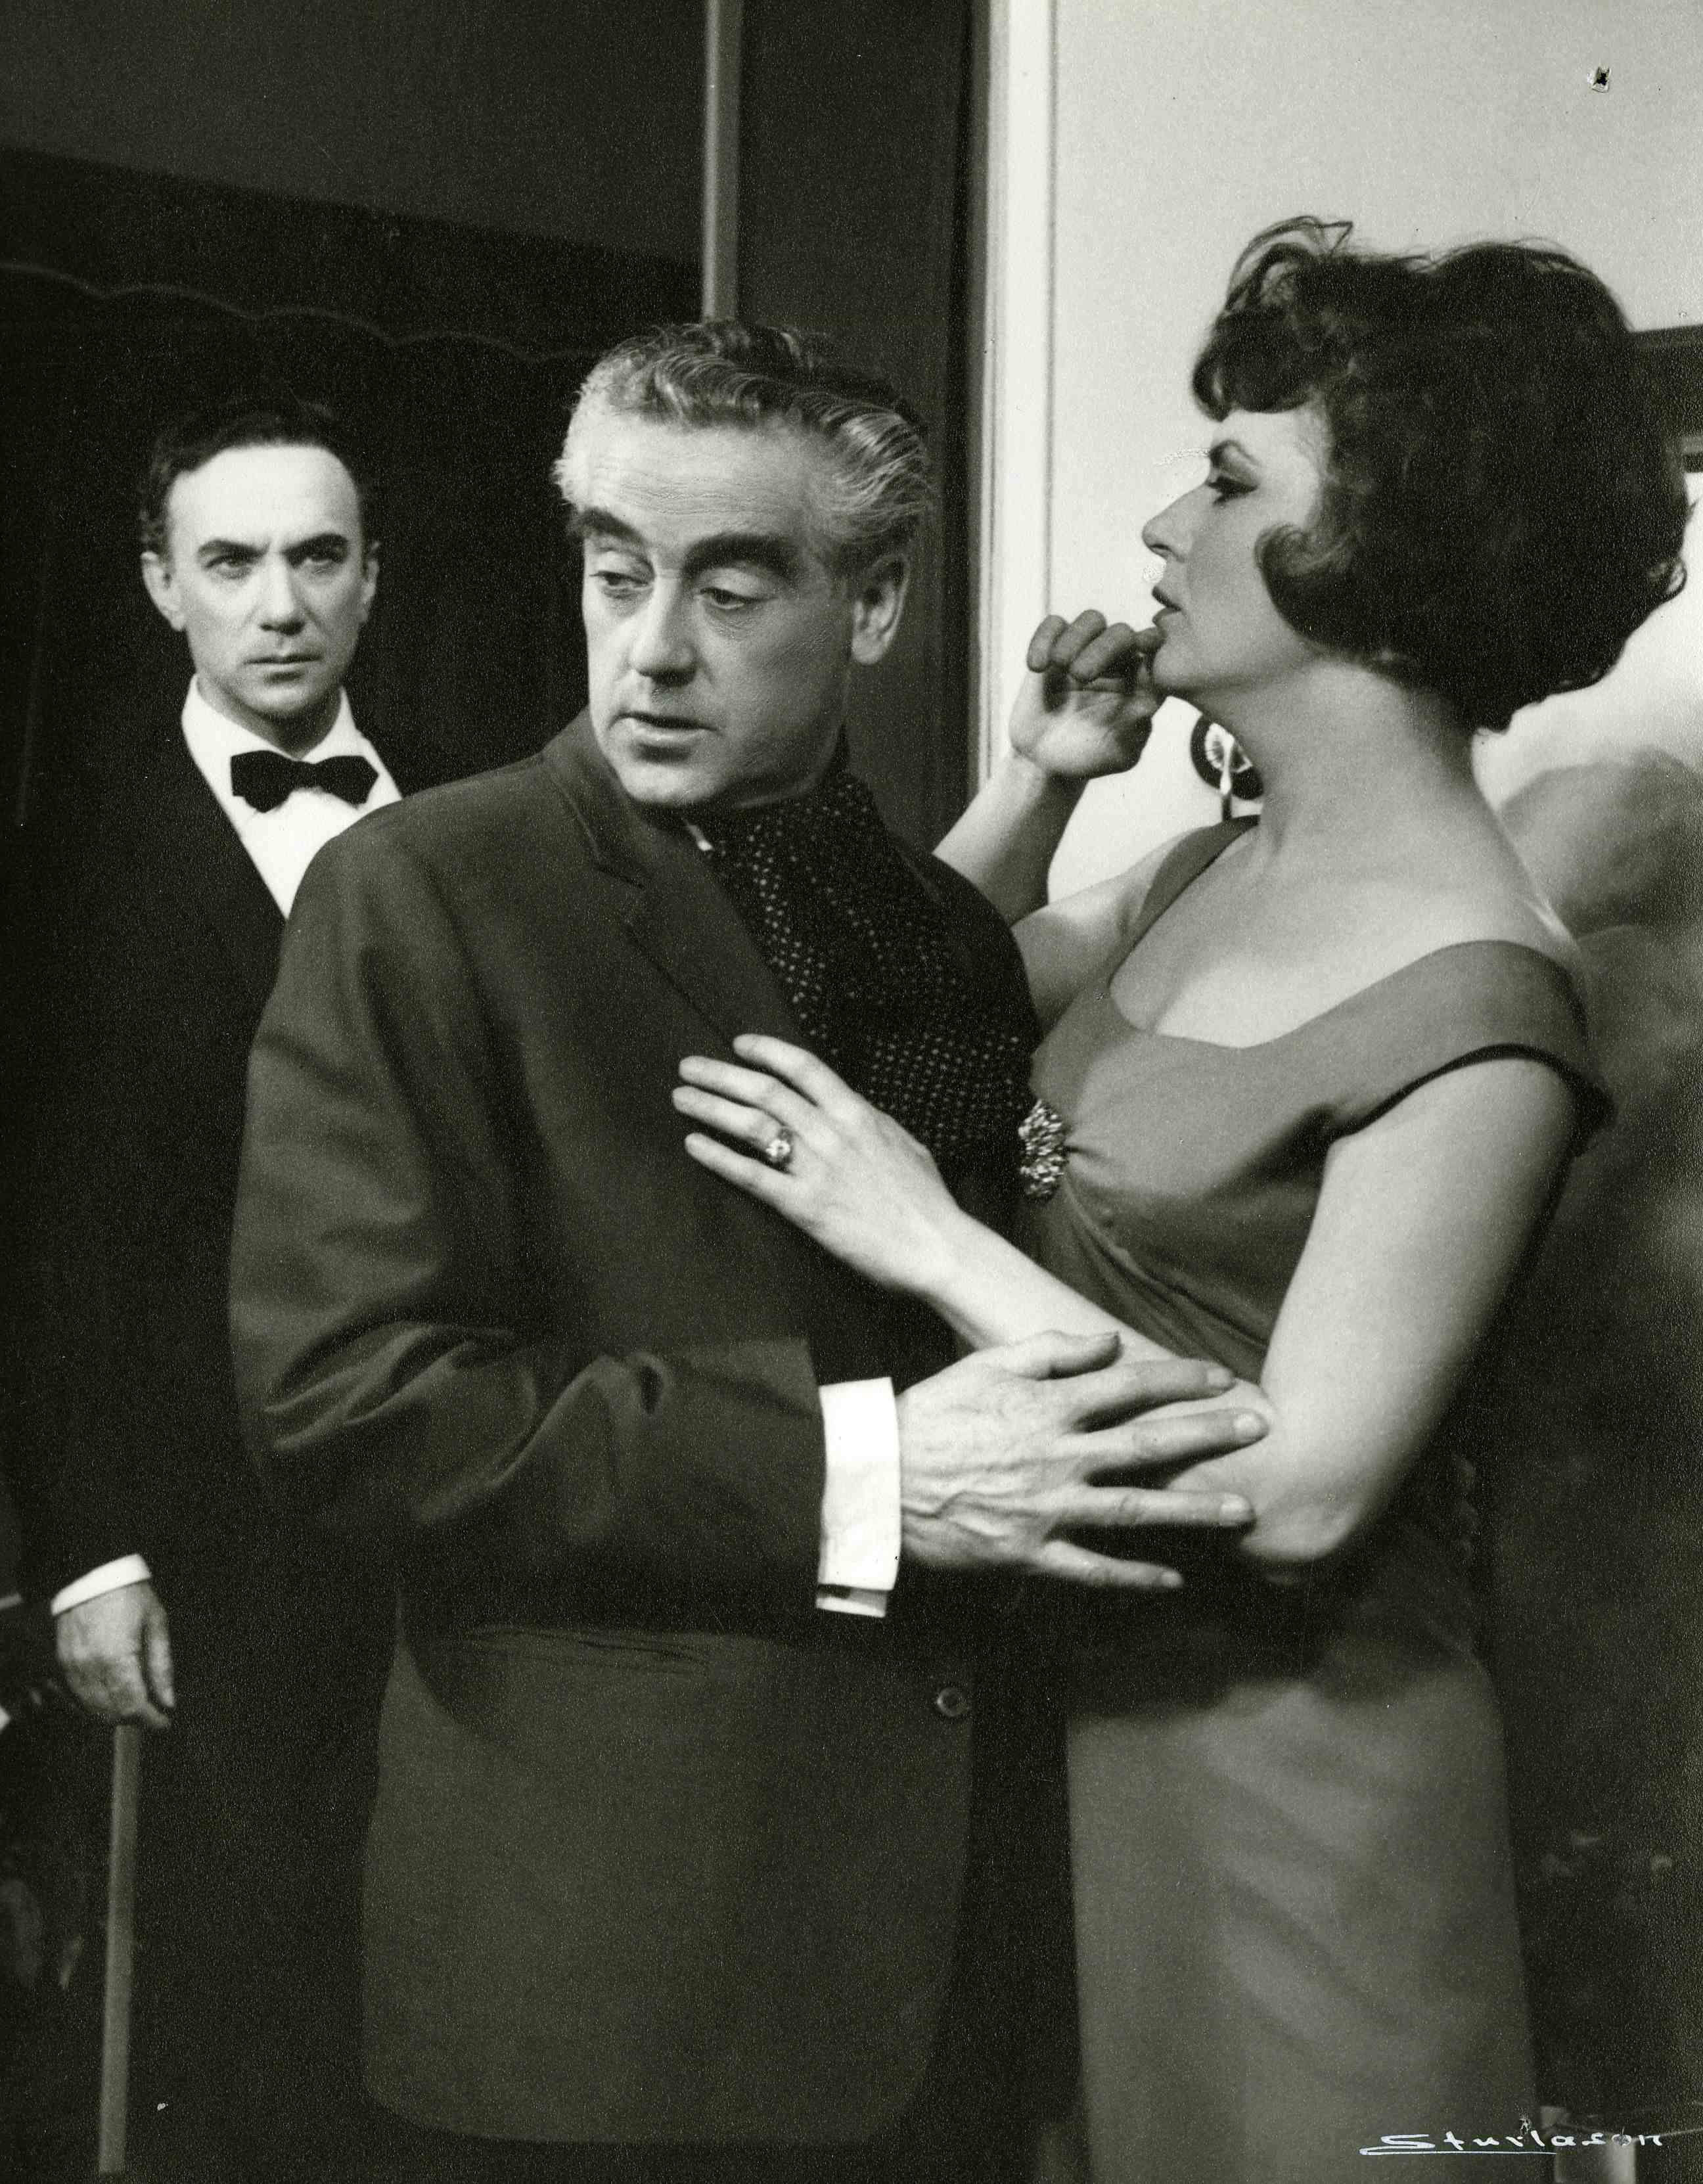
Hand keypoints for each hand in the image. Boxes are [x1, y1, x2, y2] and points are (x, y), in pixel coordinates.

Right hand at [55, 1579, 174, 1728]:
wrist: (93, 1574)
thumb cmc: (130, 1594)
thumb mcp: (156, 1624)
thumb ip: (161, 1666)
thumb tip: (169, 1701)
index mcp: (115, 1658)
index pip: (133, 1706)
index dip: (151, 1720)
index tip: (165, 1723)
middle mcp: (89, 1668)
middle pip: (112, 1713)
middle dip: (135, 1719)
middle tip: (154, 1712)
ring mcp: (71, 1668)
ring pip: (92, 1710)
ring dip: (115, 1715)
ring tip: (136, 1706)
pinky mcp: (61, 1663)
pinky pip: (76, 1698)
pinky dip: (95, 1706)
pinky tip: (111, 1700)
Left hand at [675, 1033, 965, 1298]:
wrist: (936, 1246)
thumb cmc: (925, 1198)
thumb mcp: (902, 1142)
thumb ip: (868, 1122)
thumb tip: (845, 1107)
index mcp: (857, 1113)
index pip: (803, 1067)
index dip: (766, 1051)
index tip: (738, 1044)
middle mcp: (832, 1133)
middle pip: (766, 1091)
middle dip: (721, 1074)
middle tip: (688, 1067)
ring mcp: (816, 1169)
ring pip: (753, 1126)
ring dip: (711, 1108)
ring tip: (681, 1098)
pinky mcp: (804, 1207)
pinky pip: (752, 1176)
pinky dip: (719, 1158)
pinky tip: (694, 1146)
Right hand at [896, 1331, 1262, 1589]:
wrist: (879, 1481)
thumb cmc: (932, 1416)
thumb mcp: (986, 1365)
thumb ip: (1052, 1351)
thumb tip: (1111, 1341)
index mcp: (1047, 1406)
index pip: (1128, 1386)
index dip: (1180, 1379)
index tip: (1222, 1375)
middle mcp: (1057, 1457)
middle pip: (1148, 1445)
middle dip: (1209, 1435)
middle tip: (1260, 1430)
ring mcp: (1047, 1510)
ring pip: (1135, 1511)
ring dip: (1194, 1511)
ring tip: (1243, 1510)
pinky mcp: (1030, 1553)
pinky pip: (1092, 1569)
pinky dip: (1135, 1576)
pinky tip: (1175, 1579)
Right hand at [1006, 611, 1161, 783]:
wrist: (1044, 761)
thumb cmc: (1088, 759)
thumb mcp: (1117, 756)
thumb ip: (1134, 733)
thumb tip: (1148, 706)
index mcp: (1141, 683)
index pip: (1155, 653)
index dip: (1152, 643)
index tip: (1143, 646)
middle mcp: (1117, 662)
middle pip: (1122, 633)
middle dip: (1104, 648)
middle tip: (1080, 676)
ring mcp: (1085, 651)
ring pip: (1092, 620)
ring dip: (1077, 637)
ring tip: (1059, 666)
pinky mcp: (1054, 648)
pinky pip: (1054, 624)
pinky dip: (1045, 638)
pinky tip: (1037, 667)